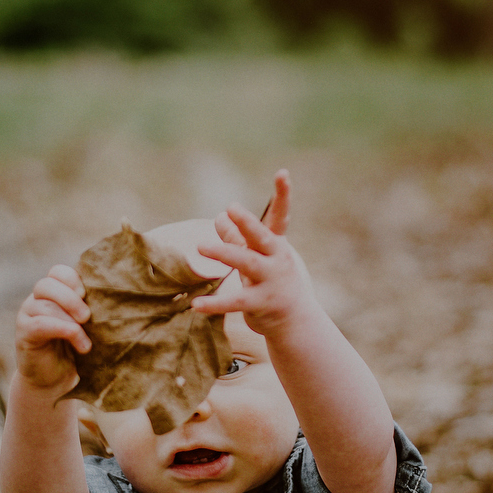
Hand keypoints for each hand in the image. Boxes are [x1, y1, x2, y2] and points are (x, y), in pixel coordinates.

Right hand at [14, 264, 91, 394]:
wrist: (54, 380)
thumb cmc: (74, 349)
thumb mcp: (84, 324)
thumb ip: (88, 308)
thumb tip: (115, 296)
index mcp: (52, 293)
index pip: (57, 272)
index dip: (72, 279)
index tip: (87, 294)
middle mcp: (35, 300)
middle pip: (46, 284)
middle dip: (70, 299)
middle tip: (87, 317)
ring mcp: (26, 316)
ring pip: (44, 305)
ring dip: (70, 321)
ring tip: (86, 341)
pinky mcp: (24, 335)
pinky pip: (40, 324)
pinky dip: (62, 330)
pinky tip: (79, 343)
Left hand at [193, 170, 321, 340]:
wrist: (296, 321)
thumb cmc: (274, 282)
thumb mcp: (257, 258)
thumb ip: (237, 239)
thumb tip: (220, 217)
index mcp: (276, 245)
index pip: (280, 216)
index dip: (282, 194)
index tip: (282, 172)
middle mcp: (277, 260)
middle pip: (262, 237)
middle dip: (248, 223)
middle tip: (231, 208)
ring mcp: (271, 281)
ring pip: (247, 263)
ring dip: (224, 253)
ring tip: (199, 245)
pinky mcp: (261, 304)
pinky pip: (235, 302)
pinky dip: (214, 304)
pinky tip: (195, 305)